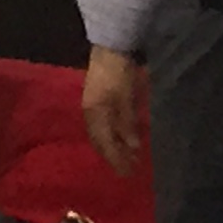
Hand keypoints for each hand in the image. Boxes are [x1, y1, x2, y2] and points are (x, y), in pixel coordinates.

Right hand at [82, 48, 147, 175]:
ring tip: (127, 156)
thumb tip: (132, 147)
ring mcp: (93, 105)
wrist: (111, 47)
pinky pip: (104, 124)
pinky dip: (113, 134)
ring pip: (102, 133)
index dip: (115, 159)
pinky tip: (123, 137)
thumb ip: (127, 123)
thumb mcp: (125, 99)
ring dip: (113, 146)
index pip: (104, 143)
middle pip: (100, 140)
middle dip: (113, 155)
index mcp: (94, 114)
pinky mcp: (99, 100)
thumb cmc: (119, 74)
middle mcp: (90, 112)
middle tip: (128, 169)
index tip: (127, 174)